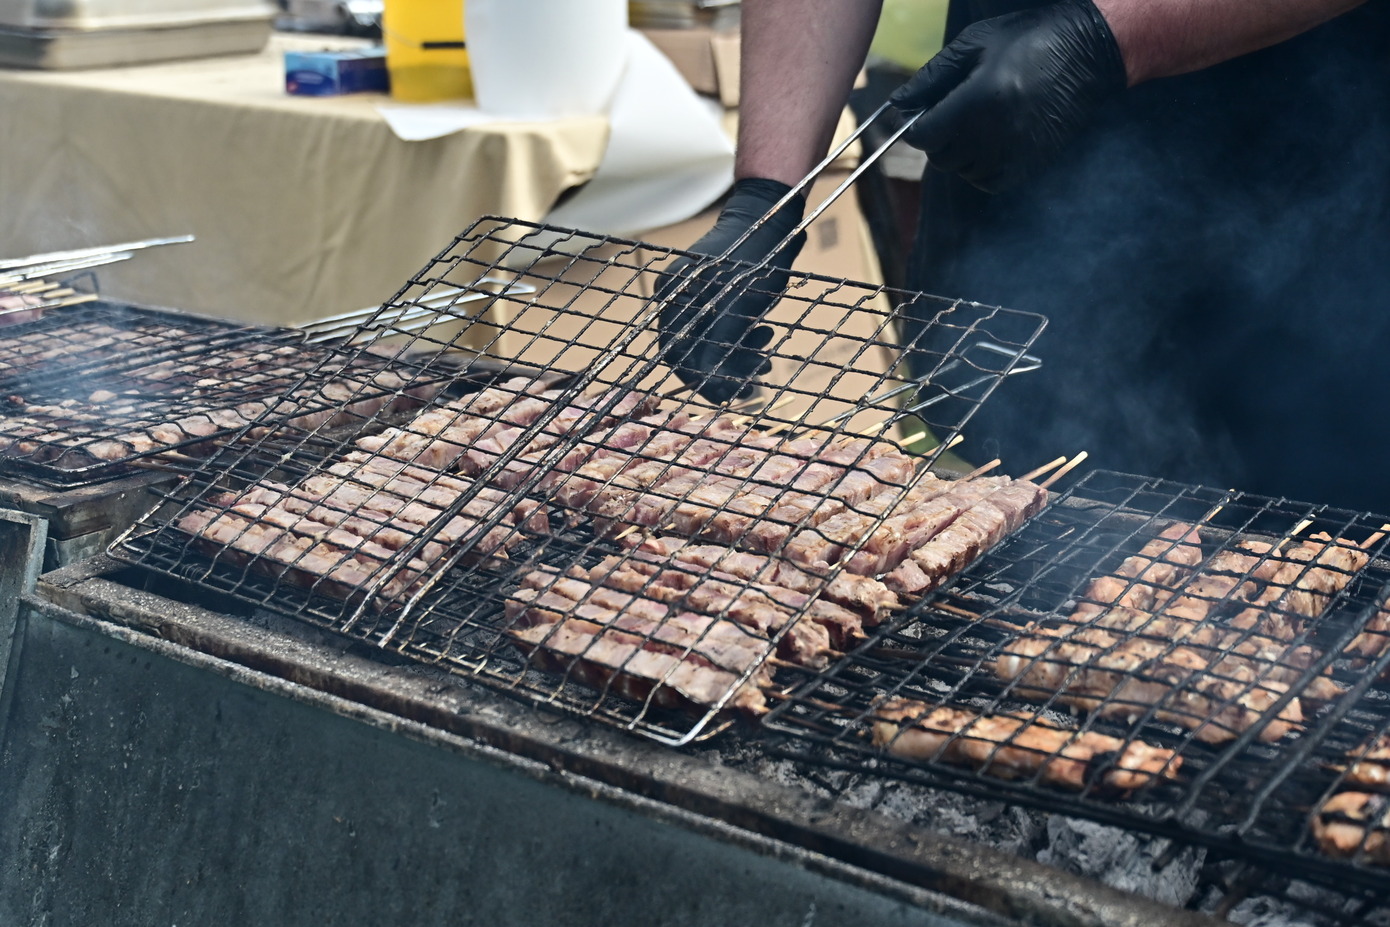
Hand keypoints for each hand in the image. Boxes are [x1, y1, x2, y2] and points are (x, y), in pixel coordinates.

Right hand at [656, 178, 805, 402]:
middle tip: (759, 376)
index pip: (675, 353)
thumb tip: (707, 380)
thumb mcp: (739, 302)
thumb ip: (719, 340)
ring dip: (741, 355)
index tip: (728, 394)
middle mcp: (679, 297)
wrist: (770, 214)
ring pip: (713, 342)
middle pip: (695, 351)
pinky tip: (765, 336)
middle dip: (728, 369)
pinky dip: (744, 339)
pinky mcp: (717, 294)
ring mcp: (697, 295)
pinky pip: (724, 328)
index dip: (700, 379)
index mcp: (674, 296)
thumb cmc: (755, 252)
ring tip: (767, 354)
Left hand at [890, 0, 1125, 192]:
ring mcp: (1014, 153)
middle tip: (952, 113)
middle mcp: (994, 133)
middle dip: (938, 137)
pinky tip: (990, 143)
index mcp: (977, 100)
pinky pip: (987, 181)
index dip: (916, 126)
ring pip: (962, 170)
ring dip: (959, 153)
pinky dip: (980, 168)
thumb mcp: (975, 43)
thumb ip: (932, 76)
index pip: (924, 135)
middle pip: (941, 156)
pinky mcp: (1030, 164)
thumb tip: (898, 102)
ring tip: (976, 124)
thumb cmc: (1028, 39)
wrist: (1087, 53)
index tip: (921, 114)